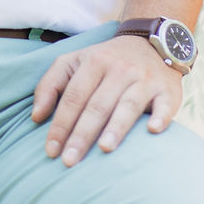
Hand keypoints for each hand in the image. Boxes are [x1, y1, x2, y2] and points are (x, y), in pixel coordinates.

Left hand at [32, 35, 182, 164]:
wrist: (150, 43)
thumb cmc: (105, 61)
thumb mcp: (74, 61)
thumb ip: (50, 85)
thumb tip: (36, 117)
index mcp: (94, 62)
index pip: (73, 96)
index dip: (60, 124)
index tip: (50, 151)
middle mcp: (119, 69)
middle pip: (97, 104)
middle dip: (82, 133)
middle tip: (70, 160)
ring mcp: (144, 79)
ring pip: (128, 104)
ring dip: (116, 126)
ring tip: (104, 149)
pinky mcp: (167, 90)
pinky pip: (164, 105)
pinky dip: (160, 116)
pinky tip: (153, 130)